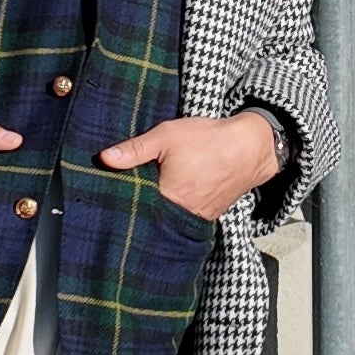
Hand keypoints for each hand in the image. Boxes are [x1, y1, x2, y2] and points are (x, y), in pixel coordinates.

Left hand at [98, 111, 282, 220]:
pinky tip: (171, 197)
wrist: (250, 147)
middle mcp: (181, 214)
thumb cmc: (207, 139)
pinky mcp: (209, 215)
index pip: (134, 207)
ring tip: (148, 198)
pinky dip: (176, 210)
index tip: (109, 196)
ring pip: (168, 218)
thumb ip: (135, 149)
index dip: (122, 201)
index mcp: (167, 197)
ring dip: (158, 211)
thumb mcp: (166, 136)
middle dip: (139, 208)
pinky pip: (185, 217)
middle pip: (150, 216)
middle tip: (127, 197)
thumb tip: (104, 158)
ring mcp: (197, 217)